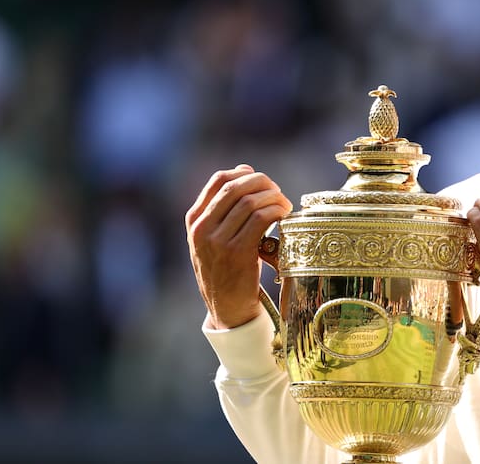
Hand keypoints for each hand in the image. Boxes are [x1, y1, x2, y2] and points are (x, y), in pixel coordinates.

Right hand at [186, 164, 292, 329]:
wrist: (227, 309)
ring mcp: (218, 241)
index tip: (261, 181)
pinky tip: (284, 218)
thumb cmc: (227, 269)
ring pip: (251, 201)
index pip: (218, 180)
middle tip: (278, 192)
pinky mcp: (237, 252)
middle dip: (263, 183)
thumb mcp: (215, 238)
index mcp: (194, 220)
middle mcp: (202, 228)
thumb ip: (224, 208)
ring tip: (284, 207)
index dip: (244, 174)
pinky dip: (277, 212)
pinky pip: (261, 219)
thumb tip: (245, 170)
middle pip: (236, 187)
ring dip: (274, 198)